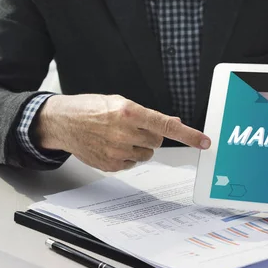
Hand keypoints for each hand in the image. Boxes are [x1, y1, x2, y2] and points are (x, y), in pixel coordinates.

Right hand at [34, 94, 210, 171]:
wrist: (62, 122)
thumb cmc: (90, 109)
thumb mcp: (119, 102)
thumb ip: (147, 115)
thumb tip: (173, 123)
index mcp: (129, 112)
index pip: (166, 126)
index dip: (189, 134)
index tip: (204, 141)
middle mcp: (125, 133)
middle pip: (157, 142)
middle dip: (150, 136)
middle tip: (132, 128)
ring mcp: (118, 152)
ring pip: (147, 154)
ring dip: (139, 147)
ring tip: (118, 136)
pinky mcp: (111, 165)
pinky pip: (132, 163)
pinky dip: (126, 156)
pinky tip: (111, 146)